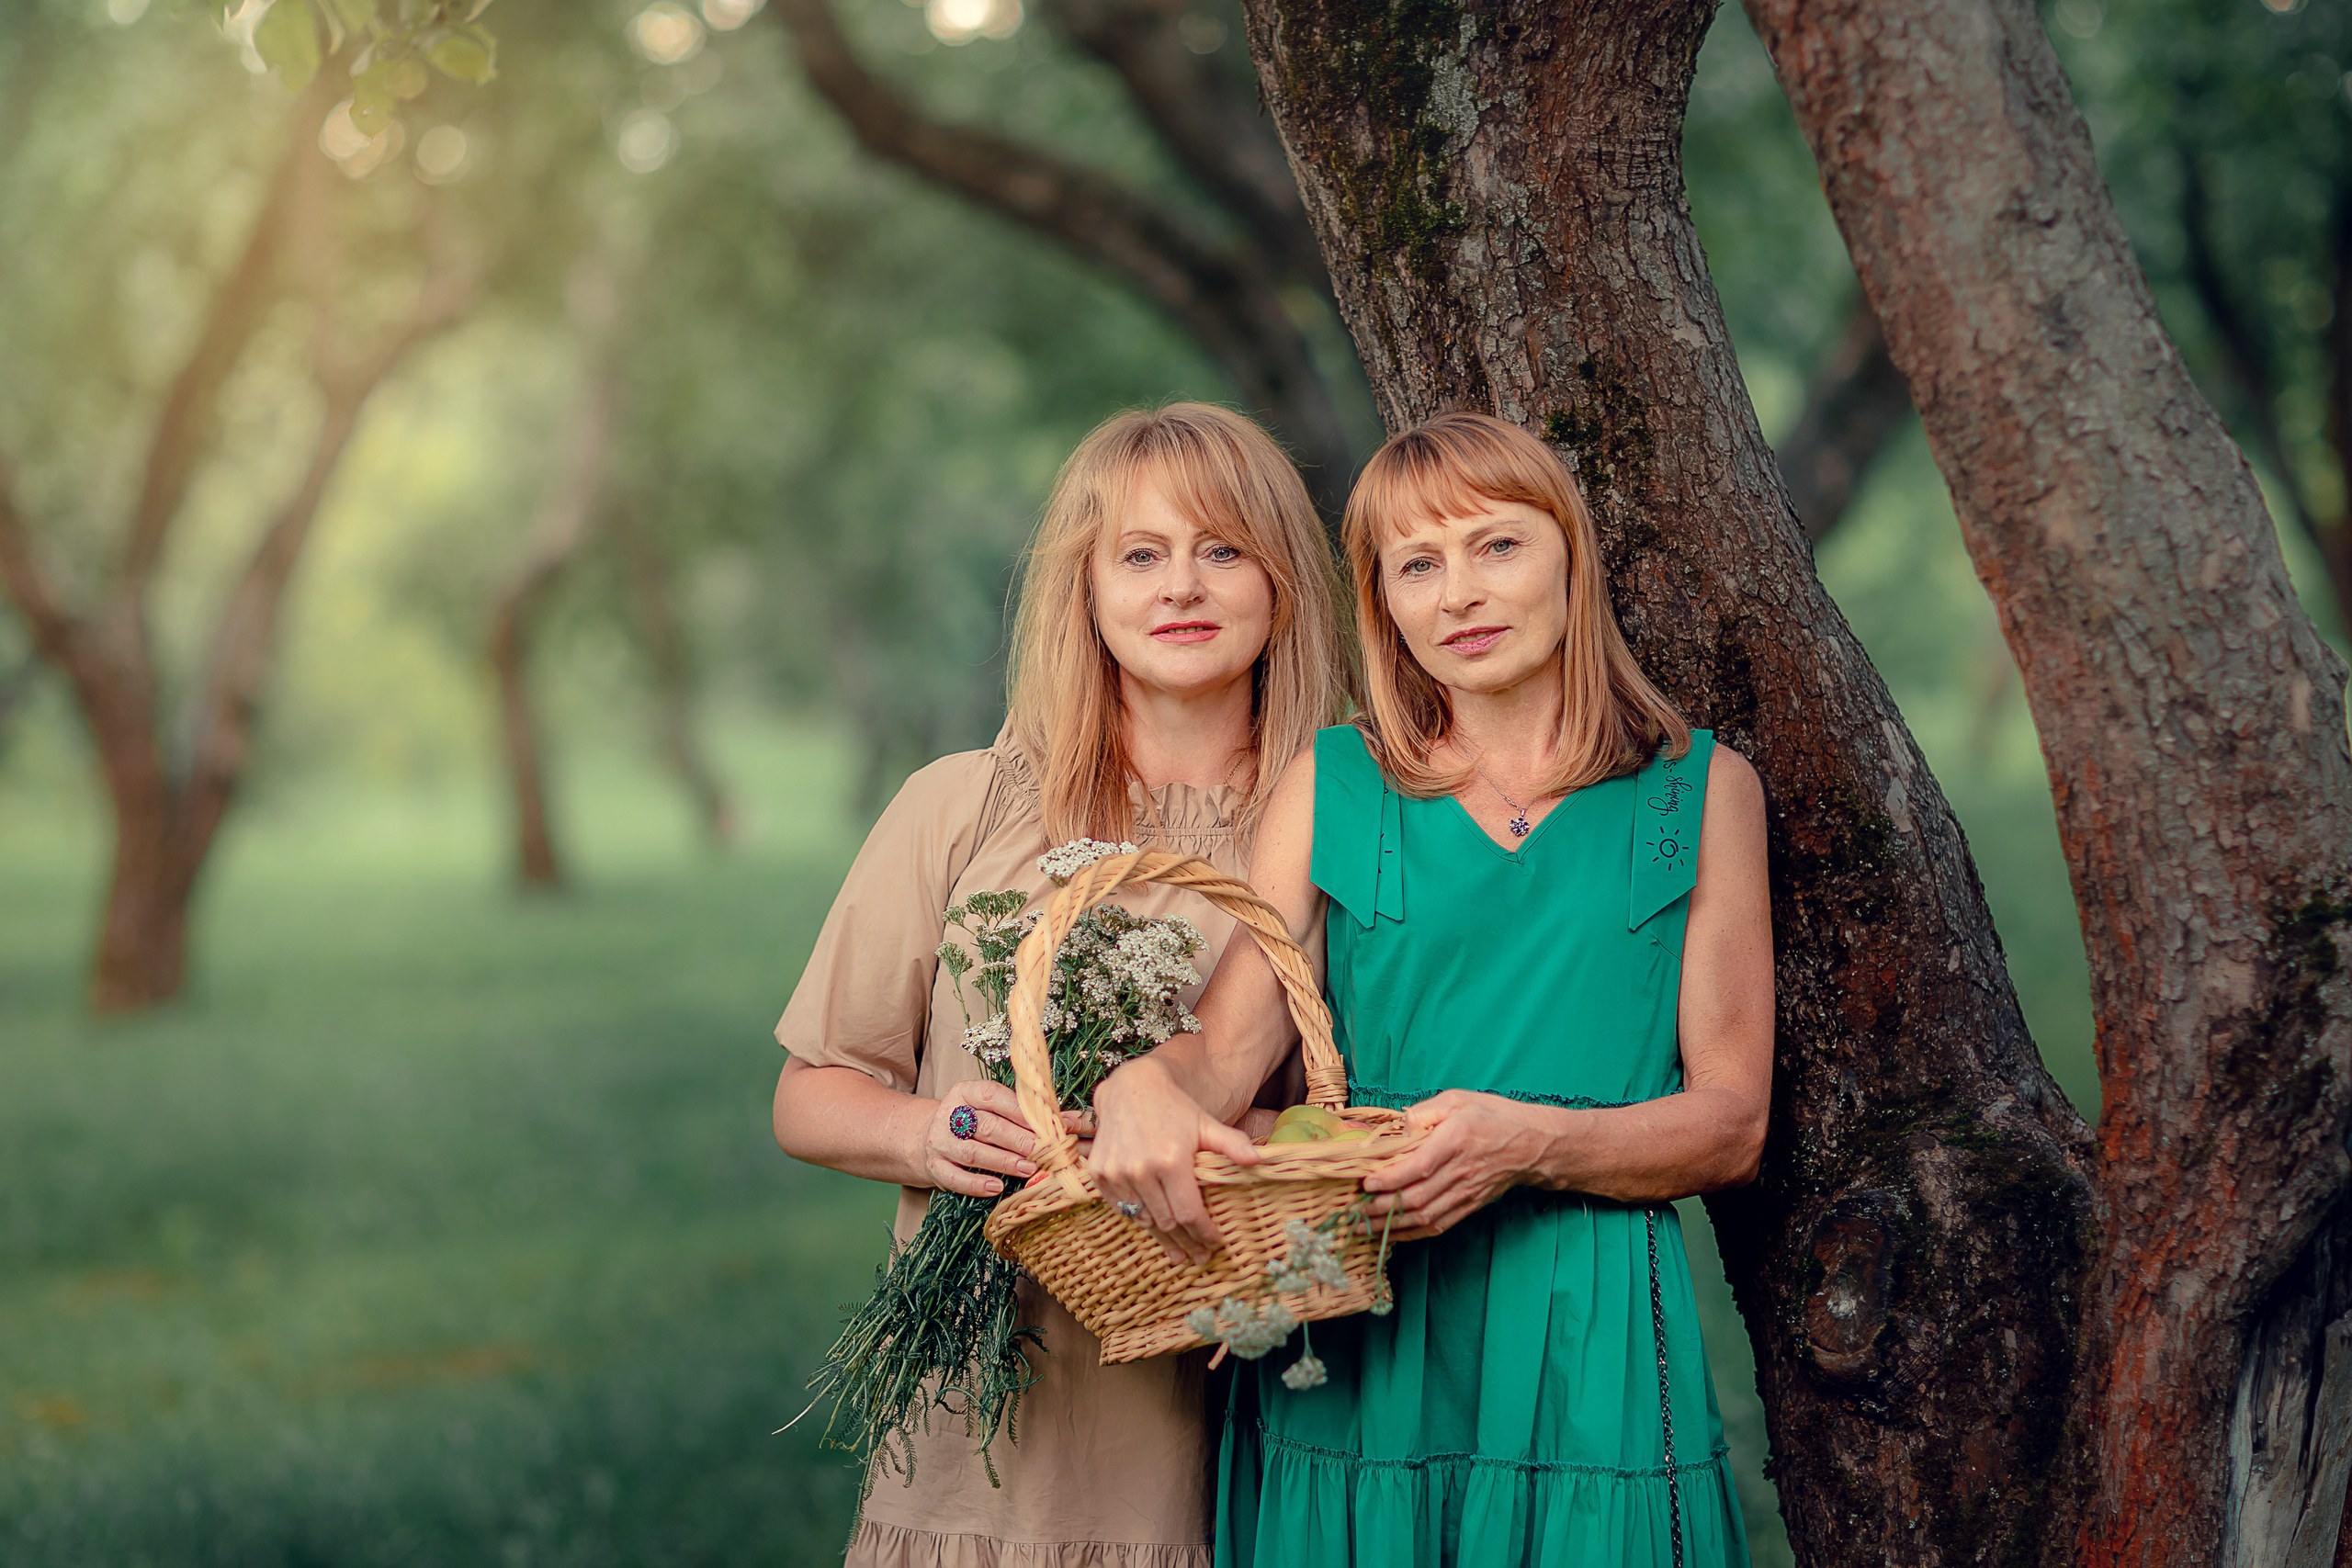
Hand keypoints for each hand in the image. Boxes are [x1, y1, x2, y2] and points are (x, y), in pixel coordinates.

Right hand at [917, 1079, 1085, 1198]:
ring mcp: (940, 1142)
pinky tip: (996, 1187)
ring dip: (1003, 1161)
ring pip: (973, 1152)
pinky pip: (955, 1177)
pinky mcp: (935, 1167)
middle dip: (1018, 1139)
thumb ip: (1025, 1114)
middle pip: (987, 1126)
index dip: (1020, 1111)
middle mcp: (950, 1114)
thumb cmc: (973, 1123)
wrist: (928, 1139)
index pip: (993, 1096)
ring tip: (1028, 1169)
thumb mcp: (992, 1110)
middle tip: (1043, 1151)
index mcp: (966, 1092)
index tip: (1046, 1124)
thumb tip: (1072, 1121)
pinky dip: (976, 1184)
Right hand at [1089, 1059, 1259, 1264]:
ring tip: (1179, 1253)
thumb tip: (1259, 1161)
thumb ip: (1231, 1143)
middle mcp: (1141, 1170)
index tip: (1215, 1242)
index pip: (1190, 1213)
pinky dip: (1139, 1219)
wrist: (1130, 1088)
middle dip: (1187, 1243)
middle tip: (1200, 1256)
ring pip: (1144, 1220)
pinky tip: (1153, 1227)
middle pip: (1168, 1223)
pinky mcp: (1099, 1174)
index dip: (1204, 1233)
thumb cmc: (1174, 1108)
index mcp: (1171, 1160)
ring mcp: (1116, 1173)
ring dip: (1163, 1238)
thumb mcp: (1206, 1123)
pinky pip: (1122, 1208)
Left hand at [1360, 1090, 1552, 1239]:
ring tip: (1366, 1225)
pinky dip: (1414, 1233)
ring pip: (1425, 1216)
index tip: (1365, 1183)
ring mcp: (1467, 1192)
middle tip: (1355, 1209)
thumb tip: (1398, 1130)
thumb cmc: (1493, 1115)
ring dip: (1393, 1225)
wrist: (1534, 1143)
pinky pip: (1440, 1225)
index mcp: (1456, 1140)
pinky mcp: (1471, 1205)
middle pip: (1417, 1197)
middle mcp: (1461, 1170)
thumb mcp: (1458, 1099)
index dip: (1389, 1179)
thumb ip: (1424, 1112)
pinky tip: (1394, 1234)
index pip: (1418, 1166)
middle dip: (1382, 1207)